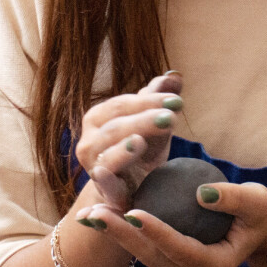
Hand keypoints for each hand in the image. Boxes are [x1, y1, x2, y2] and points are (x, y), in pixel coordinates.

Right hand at [73, 72, 183, 209]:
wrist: (132, 190)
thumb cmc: (141, 151)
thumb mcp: (154, 124)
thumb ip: (159, 99)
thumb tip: (174, 75)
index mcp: (99, 118)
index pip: (123, 104)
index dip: (149, 101)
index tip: (176, 100)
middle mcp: (90, 141)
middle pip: (116, 126)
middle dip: (143, 120)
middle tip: (171, 116)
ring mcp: (94, 167)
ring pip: (107, 154)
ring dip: (124, 148)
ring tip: (140, 141)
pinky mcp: (103, 191)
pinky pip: (104, 183)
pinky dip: (106, 178)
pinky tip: (107, 173)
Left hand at [77, 177, 266, 266]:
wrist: (253, 228)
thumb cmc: (257, 212)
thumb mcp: (257, 199)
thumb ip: (234, 197)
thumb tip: (202, 193)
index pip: (184, 251)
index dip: (159, 233)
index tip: (135, 212)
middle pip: (154, 258)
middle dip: (123, 236)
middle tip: (97, 213)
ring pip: (144, 257)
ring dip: (116, 236)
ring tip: (91, 214)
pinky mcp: (169, 264)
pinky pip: (144, 249)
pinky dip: (122, 233)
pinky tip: (101, 214)